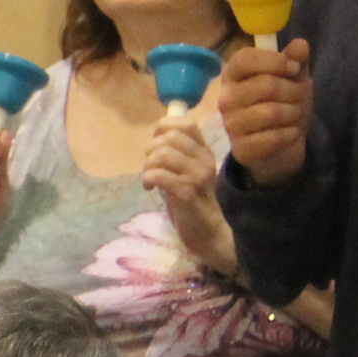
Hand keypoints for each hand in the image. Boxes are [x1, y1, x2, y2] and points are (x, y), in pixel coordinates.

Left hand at [141, 118, 240, 274]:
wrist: (209, 233)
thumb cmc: (194, 203)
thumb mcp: (187, 172)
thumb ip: (176, 154)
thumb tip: (156, 136)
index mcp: (204, 151)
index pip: (186, 123)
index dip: (164, 127)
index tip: (156, 145)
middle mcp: (203, 159)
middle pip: (170, 137)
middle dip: (151, 149)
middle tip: (150, 166)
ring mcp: (197, 175)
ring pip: (163, 154)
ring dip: (148, 165)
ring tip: (149, 179)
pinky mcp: (187, 192)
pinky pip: (160, 174)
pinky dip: (148, 178)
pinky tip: (149, 188)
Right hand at [219, 41, 311, 185]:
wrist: (280, 145)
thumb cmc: (283, 104)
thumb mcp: (293, 79)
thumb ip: (296, 61)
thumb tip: (300, 45)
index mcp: (233, 75)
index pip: (243, 59)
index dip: (273, 61)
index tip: (294, 68)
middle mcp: (226, 98)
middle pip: (264, 85)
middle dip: (293, 90)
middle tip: (300, 96)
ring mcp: (231, 125)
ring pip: (271, 112)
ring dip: (293, 113)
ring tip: (295, 115)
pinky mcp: (241, 149)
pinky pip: (273, 137)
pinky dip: (290, 134)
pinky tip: (291, 133)